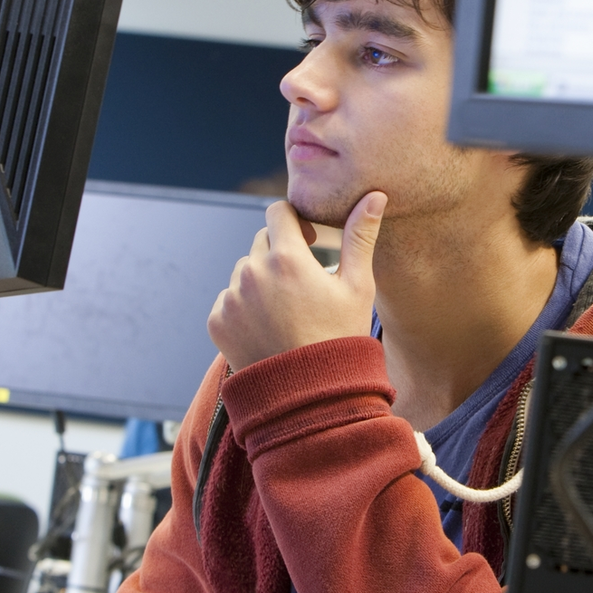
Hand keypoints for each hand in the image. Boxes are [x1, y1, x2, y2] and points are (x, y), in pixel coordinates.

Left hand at [207, 193, 385, 369]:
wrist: (310, 396)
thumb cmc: (341, 339)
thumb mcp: (358, 287)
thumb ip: (360, 236)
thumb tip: (375, 196)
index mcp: (287, 257)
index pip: (278, 212)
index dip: (294, 221)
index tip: (309, 240)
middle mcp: (252, 272)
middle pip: (261, 242)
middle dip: (280, 254)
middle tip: (303, 285)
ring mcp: (231, 297)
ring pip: (244, 272)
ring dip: (261, 281)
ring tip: (287, 312)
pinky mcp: (217, 321)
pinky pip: (229, 300)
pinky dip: (245, 308)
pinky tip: (269, 328)